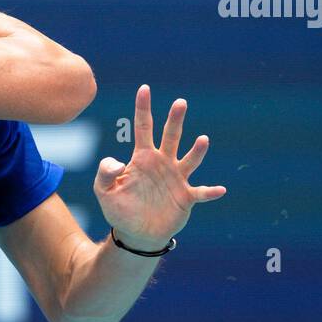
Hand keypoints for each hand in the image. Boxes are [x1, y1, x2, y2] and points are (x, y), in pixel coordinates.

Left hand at [94, 84, 225, 249]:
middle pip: (171, 136)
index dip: (143, 108)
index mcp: (142, 158)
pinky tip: (219, 189)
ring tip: (202, 140)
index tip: (144, 88)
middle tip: (180, 102)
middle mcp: (163, 163)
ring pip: (189, 160)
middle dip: (175, 119)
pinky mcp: (186, 197)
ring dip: (197, 151)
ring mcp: (177, 179)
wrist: (136, 233)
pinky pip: (201, 192)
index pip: (143, 127)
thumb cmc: (120, 209)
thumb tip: (119, 162)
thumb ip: (104, 173)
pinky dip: (210, 191)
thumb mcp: (103, 191)